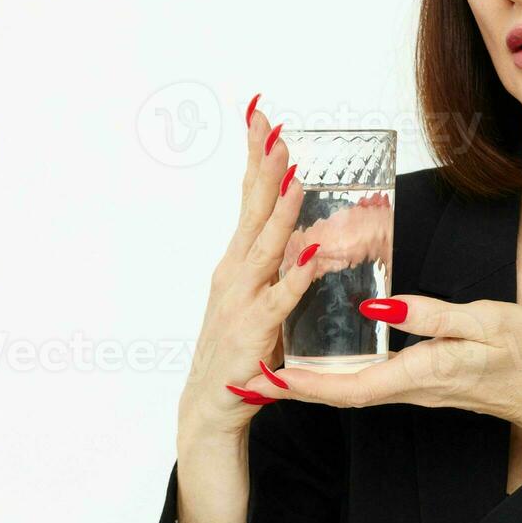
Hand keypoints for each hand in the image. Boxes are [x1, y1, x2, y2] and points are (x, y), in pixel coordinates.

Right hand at [176, 99, 320, 440]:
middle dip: (263, 167)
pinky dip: (296, 276)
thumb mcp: (260, 297)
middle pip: (251, 210)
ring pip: (265, 247)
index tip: (262, 117)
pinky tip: (309, 254)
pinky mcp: (255, 330)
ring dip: (280, 211)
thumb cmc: (239, 349)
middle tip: (272, 127)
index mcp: (238, 261)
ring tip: (294, 176)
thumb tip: (312, 237)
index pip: (248, 197)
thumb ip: (280, 267)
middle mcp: (235, 272)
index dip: (256, 158)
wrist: (209, 405)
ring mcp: (242, 300)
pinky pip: (281, 298)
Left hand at [254, 295, 521, 455]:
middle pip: (340, 391)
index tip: (262, 378)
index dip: (301, 384)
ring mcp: (419, 387)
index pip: (349, 385)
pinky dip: (339, 371)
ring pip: (352, 387)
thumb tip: (377, 304)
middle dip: (292, 385)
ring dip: (311, 379)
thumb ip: (431, 315)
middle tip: (246, 373)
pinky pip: (371, 380)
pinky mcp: (426, 380)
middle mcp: (413, 387)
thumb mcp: (485, 322)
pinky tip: (327, 355)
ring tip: (273, 362)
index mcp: (423, 373)